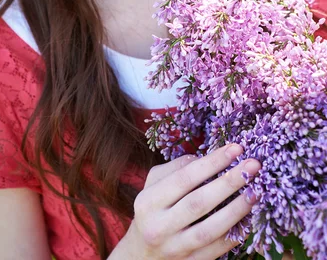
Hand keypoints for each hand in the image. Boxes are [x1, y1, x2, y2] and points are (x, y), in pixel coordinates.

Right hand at [121, 144, 259, 258]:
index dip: (212, 162)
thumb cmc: (153, 209)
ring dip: (237, 209)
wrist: (142, 254)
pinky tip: (250, 217)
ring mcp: (176, 248)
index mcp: (148, 201)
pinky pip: (218, 248)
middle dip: (229, 182)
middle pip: (199, 202)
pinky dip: (236, 233)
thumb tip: (207, 158)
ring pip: (211, 229)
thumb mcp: (154, 183)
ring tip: (256, 191)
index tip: (235, 148)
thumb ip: (176, 167)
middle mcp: (160, 226)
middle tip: (253, 165)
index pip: (184, 178)